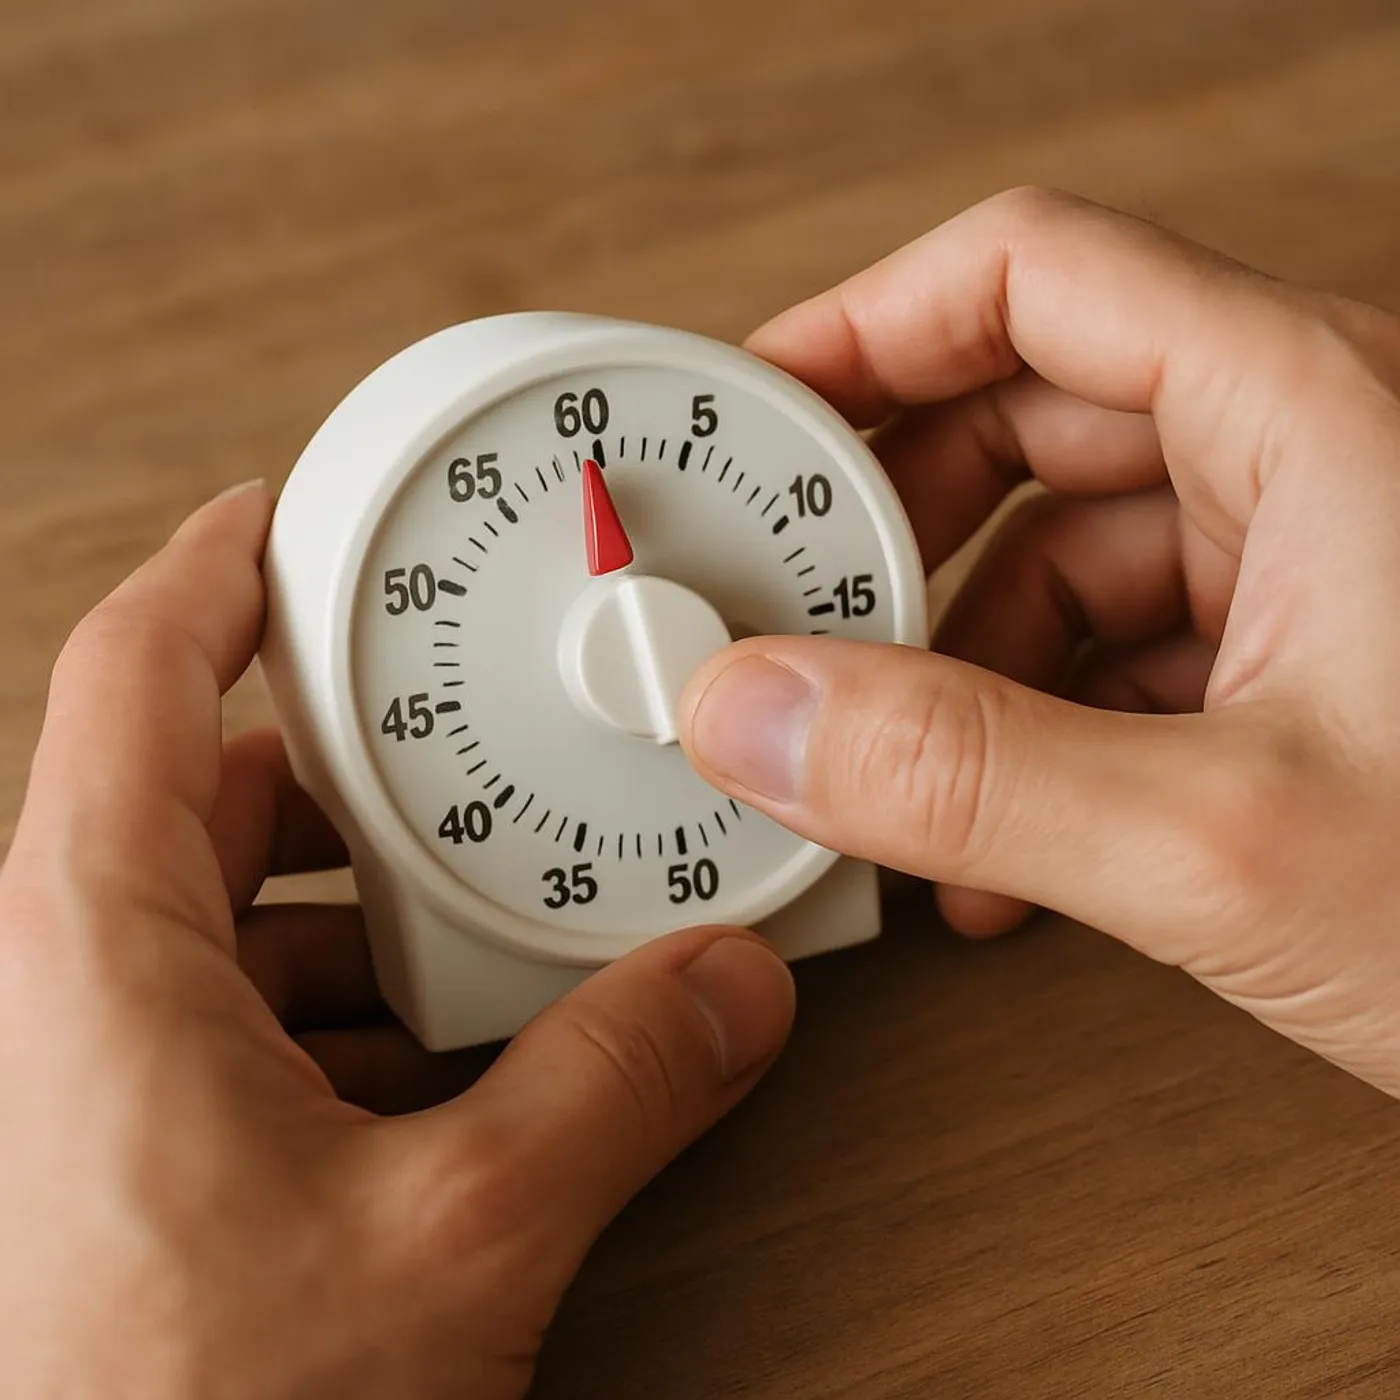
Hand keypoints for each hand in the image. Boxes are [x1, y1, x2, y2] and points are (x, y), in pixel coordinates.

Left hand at [0, 483, 794, 1398]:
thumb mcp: (443, 1242)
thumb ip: (610, 1091)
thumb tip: (722, 993)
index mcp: (90, 949)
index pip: (136, 676)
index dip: (215, 571)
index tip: (283, 515)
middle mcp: (70, 993)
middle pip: (219, 800)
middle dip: (361, 779)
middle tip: (474, 765)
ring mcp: (96, 1077)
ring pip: (238, 922)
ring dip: (369, 918)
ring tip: (491, 935)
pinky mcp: (133, 1154)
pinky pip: (242, 1020)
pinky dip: (347, 1016)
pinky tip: (450, 1068)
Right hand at [680, 187, 1399, 1096]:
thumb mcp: (1230, 837)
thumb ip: (968, 774)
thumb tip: (760, 717)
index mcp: (1309, 409)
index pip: (1027, 275)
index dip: (866, 325)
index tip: (753, 415)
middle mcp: (1307, 459)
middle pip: (1021, 415)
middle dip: (886, 528)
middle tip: (791, 619)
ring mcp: (1306, 567)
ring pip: (1056, 554)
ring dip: (948, 662)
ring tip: (886, 775)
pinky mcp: (1300, 668)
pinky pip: (1111, 656)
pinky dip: (1023, 735)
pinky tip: (990, 852)